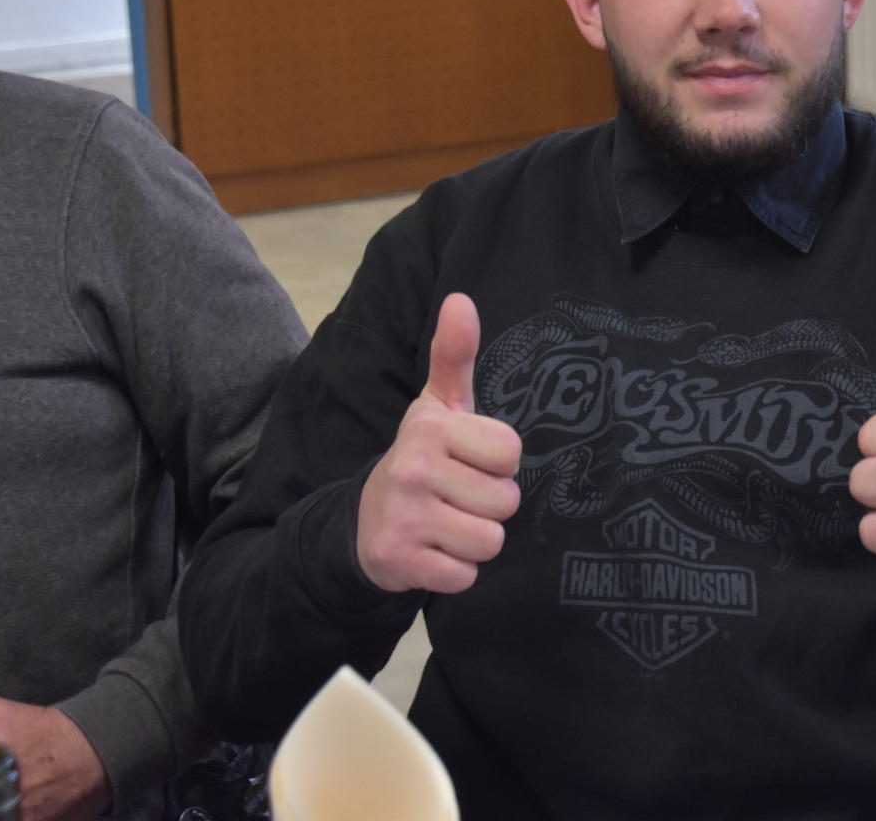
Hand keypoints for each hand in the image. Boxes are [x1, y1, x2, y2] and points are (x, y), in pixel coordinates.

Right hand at [357, 292, 522, 593]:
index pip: (510, 453)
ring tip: (447, 525)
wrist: (365, 523)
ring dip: (475, 540)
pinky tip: (433, 552)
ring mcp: (403, 515)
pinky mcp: (398, 560)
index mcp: (430, 427)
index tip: (470, 463)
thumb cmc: (423, 458)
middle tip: (457, 498)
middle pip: (505, 501)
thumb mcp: (439, 406)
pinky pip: (465, 576)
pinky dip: (456, 572)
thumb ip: (454, 355)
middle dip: (490, 506)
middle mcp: (412, 467)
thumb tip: (461, 299)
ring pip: (489, 541)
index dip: (498, 465)